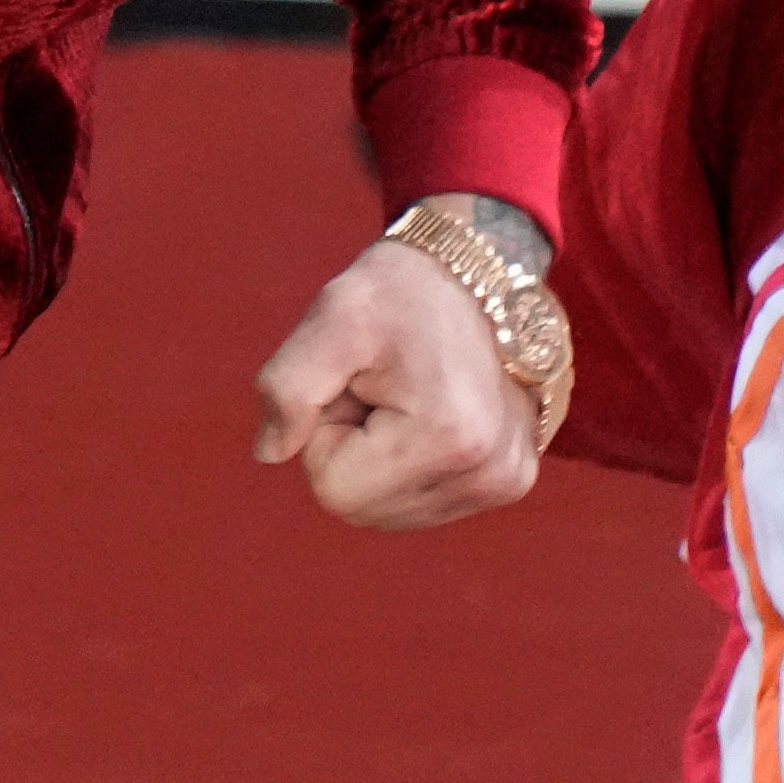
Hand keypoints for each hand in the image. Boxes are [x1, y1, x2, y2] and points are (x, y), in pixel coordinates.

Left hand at [254, 225, 544, 529]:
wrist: (486, 270)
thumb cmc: (404, 291)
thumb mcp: (333, 317)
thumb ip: (286, 389)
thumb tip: (271, 454)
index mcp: (447, 438)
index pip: (333, 489)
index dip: (326, 432)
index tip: (359, 381)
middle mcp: (487, 473)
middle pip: (362, 509)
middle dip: (353, 450)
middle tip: (383, 386)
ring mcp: (504, 481)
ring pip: (390, 512)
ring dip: (381, 459)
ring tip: (411, 396)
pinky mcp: (512, 480)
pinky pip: (423, 503)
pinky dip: (412, 465)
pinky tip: (434, 413)